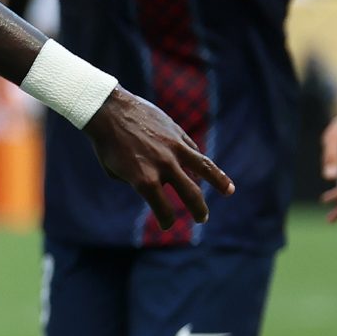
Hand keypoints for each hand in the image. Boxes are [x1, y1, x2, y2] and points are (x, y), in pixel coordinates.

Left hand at [81, 88, 231, 230]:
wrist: (109, 110)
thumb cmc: (107, 144)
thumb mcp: (116, 171)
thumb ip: (138, 181)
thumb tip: (160, 185)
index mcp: (144, 180)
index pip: (163, 208)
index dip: (166, 220)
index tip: (167, 225)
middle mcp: (163, 166)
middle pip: (191, 194)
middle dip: (198, 210)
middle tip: (202, 219)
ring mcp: (174, 148)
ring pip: (206, 169)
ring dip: (220, 182)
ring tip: (229, 192)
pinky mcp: (178, 133)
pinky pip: (193, 151)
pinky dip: (198, 162)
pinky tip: (204, 170)